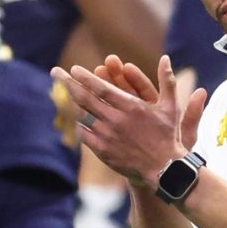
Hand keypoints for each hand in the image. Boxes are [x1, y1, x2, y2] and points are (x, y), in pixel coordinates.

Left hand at [54, 56, 206, 190]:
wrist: (164, 170)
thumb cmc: (168, 136)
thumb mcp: (171, 106)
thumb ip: (167, 80)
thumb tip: (165, 57)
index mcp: (131, 107)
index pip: (101, 88)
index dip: (85, 77)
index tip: (74, 69)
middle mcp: (116, 120)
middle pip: (85, 99)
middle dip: (67, 83)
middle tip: (55, 72)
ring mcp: (107, 136)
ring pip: (81, 116)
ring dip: (68, 103)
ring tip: (58, 92)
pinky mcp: (103, 151)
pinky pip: (84, 134)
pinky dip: (77, 124)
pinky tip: (72, 117)